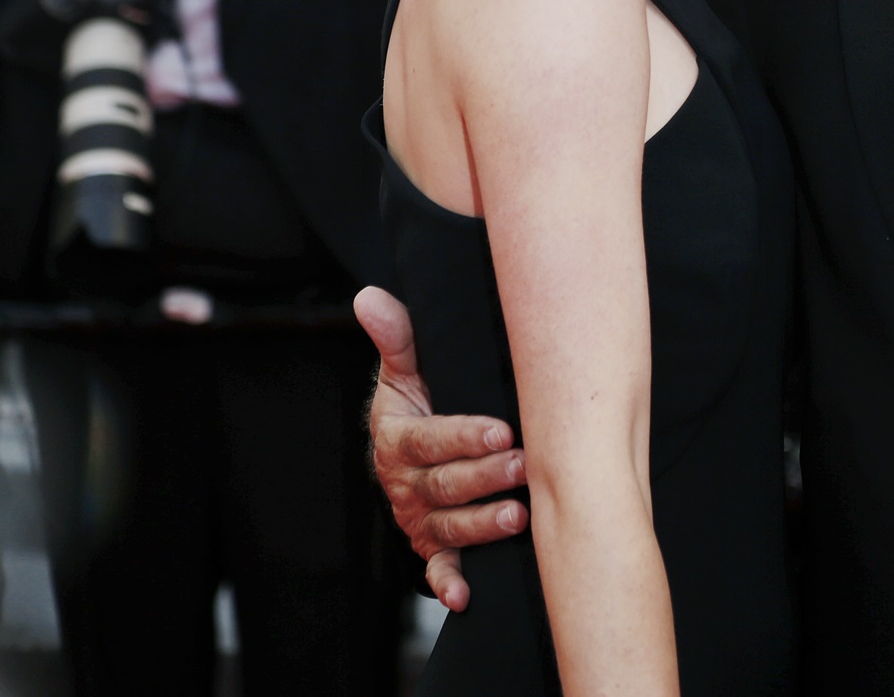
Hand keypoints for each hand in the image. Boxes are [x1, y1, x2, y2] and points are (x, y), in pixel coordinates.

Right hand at [356, 287, 529, 611]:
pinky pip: (437, 570)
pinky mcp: (433, 547)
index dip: (464, 435)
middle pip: (444, 485)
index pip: (429, 440)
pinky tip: (464, 596)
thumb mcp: (406, 371)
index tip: (502, 428)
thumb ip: (397, 338)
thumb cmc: (419, 404)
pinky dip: (448, 585)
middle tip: (523, 465)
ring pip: (449, 526)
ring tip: (520, 514)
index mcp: (397, 439)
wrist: (417, 450)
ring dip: (482, 525)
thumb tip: (369, 296)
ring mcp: (420, 518)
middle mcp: (405, 483)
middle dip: (485, 477)